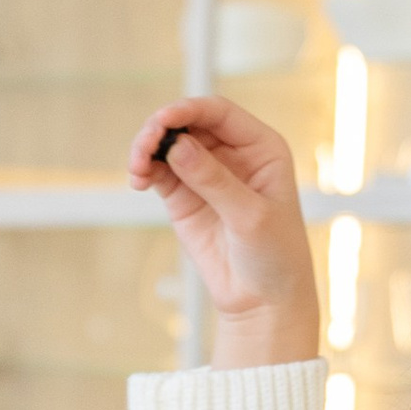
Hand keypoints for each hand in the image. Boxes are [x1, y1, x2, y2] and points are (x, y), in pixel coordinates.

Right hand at [127, 97, 320, 368]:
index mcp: (260, 147)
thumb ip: (214, 180)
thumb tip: (177, 146)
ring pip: (168, 144)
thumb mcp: (250, 216)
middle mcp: (232, 153)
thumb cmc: (274, 255)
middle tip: (143, 149)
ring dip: (147, 149)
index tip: (163, 120)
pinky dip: (144, 169)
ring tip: (136, 169)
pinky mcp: (184, 196)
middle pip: (188, 123)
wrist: (262, 300)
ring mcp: (205, 173)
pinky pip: (158, 171)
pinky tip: (138, 180)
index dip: (189, 109)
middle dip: (161, 129)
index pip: (220, 113)